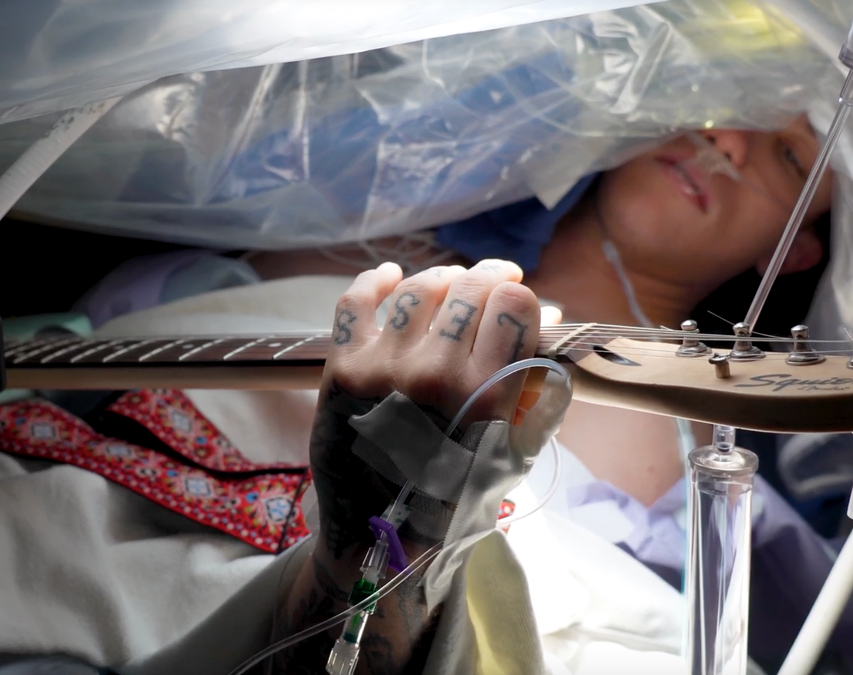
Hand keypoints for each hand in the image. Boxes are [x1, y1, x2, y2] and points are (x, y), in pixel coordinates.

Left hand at [310, 259, 545, 558]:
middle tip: (492, 282)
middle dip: (487, 279)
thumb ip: (534, 386)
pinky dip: (374, 280)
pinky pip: (355, 302)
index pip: (514, 306)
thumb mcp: (513, 450)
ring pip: (420, 287)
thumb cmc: (453, 497)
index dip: (519, 297)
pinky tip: (390, 275)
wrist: (377, 532)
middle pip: (470, 289)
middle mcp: (435, 374)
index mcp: (486, 397)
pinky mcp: (342, 368)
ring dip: (442, 277)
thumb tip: (550, 316)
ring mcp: (383, 367)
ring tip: (452, 282)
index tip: (516, 302)